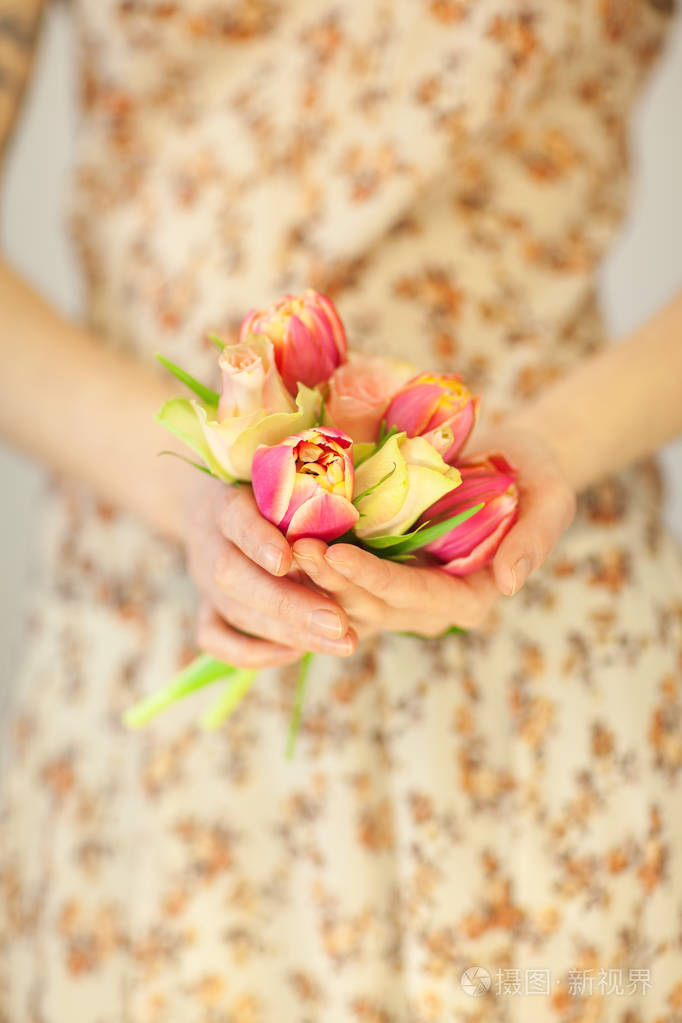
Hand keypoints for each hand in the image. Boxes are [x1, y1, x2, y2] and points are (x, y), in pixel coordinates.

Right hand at [182, 473, 357, 667]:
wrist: (208, 502)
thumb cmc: (261, 477)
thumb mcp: (273, 462)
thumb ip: (299, 466)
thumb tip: (354, 456)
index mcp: (223, 500)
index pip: (235, 520)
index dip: (259, 540)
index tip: (289, 558)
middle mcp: (207, 543)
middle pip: (235, 578)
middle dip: (289, 604)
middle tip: (339, 623)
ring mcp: (203, 580)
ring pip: (235, 613)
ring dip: (289, 632)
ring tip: (342, 642)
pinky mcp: (205, 607)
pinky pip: (218, 640)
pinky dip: (253, 653)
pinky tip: (297, 654)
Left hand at [291, 418, 575, 637]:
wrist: (507, 459)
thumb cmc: (532, 476)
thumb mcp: (551, 497)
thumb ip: (535, 539)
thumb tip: (511, 582)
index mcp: (470, 597)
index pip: (415, 597)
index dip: (374, 580)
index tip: (337, 554)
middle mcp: (429, 606)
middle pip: (371, 604)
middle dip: (330, 580)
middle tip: (292, 546)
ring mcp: (398, 592)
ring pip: (346, 598)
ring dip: (313, 577)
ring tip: (278, 543)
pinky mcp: (377, 570)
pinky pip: (339, 579)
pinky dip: (312, 566)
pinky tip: (279, 541)